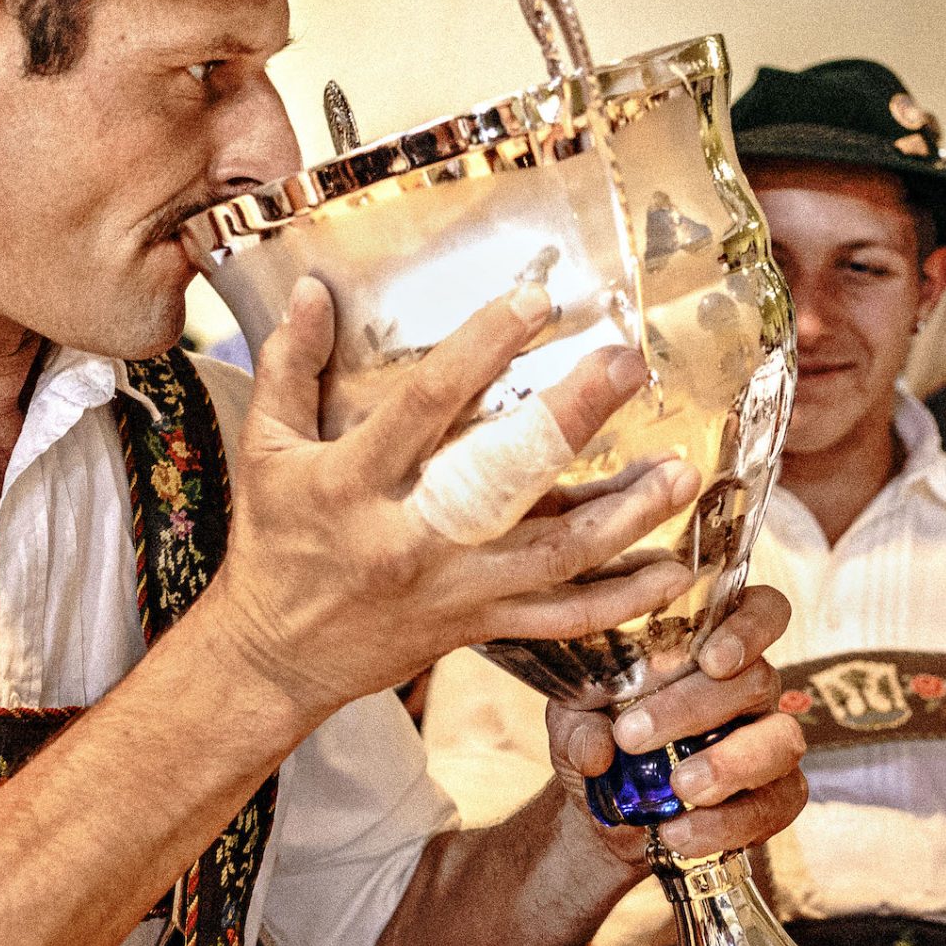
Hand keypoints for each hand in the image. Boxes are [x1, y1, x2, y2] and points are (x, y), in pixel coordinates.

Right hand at [206, 279, 701, 718]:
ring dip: (625, 516)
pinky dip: (621, 602)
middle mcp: (410, 537)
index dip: (480, 350)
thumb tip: (311, 287)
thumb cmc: (273, 543)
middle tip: (629, 366)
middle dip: (572, 421)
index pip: (425, 405)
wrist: (274, 658)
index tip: (536, 300)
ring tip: (683, 473)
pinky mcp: (479, 627)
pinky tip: (673, 572)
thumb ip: (288, 366)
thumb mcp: (263, 449)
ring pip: (555, 555)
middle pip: (504, 479)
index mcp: (354, 482)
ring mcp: (453, 589)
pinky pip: (562, 620)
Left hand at [544, 587, 804, 864]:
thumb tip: (598, 750)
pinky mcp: (774, 796)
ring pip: (781, 740)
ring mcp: (768, 741)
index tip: (711, 659)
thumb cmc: (599, 738)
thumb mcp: (573, 723)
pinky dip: (727, 823)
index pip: (762, 609)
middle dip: (696, 707)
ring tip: (676, 786)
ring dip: (728, 764)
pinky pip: (775, 804)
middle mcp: (750, 687)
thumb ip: (578, 726)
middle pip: (759, 679)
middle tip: (633, 736)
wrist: (607, 813)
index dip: (751, 626)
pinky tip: (680, 833)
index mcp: (710, 645)